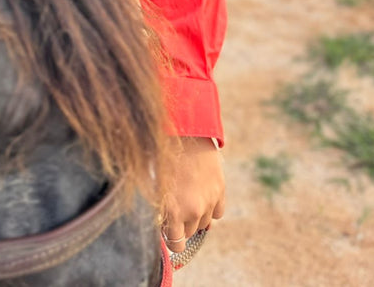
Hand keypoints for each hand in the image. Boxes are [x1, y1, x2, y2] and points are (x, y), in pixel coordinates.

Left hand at [161, 136, 224, 253]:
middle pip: (189, 233)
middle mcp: (193, 210)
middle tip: (174, 207)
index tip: (167, 229)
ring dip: (196, 216)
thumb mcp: (153, 184)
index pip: (176, 245)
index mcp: (173, 211)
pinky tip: (200, 194)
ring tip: (186, 197)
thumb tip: (163, 227)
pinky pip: (218, 213)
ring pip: (204, 224)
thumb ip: (160, 210)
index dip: (171, 239)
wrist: (182, 129)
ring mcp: (209, 200)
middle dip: (181, 225)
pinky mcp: (220, 189)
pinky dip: (210, 208)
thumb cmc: (160, 154)